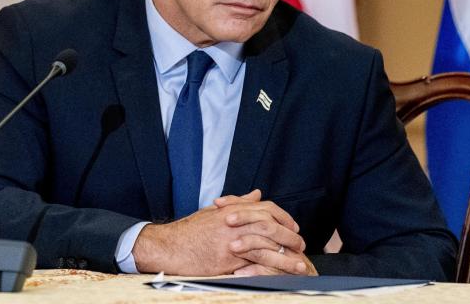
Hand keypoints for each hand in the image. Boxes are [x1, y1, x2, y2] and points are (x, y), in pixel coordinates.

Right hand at [133, 190, 304, 274]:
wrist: (168, 246)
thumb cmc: (189, 230)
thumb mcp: (213, 212)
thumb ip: (238, 202)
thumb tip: (257, 194)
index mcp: (233, 209)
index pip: (265, 208)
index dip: (283, 217)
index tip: (293, 226)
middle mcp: (234, 222)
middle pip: (270, 225)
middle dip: (289, 236)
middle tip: (301, 245)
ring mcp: (231, 240)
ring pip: (266, 245)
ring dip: (286, 256)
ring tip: (300, 263)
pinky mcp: (227, 259)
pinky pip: (255, 263)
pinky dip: (271, 268)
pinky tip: (282, 275)